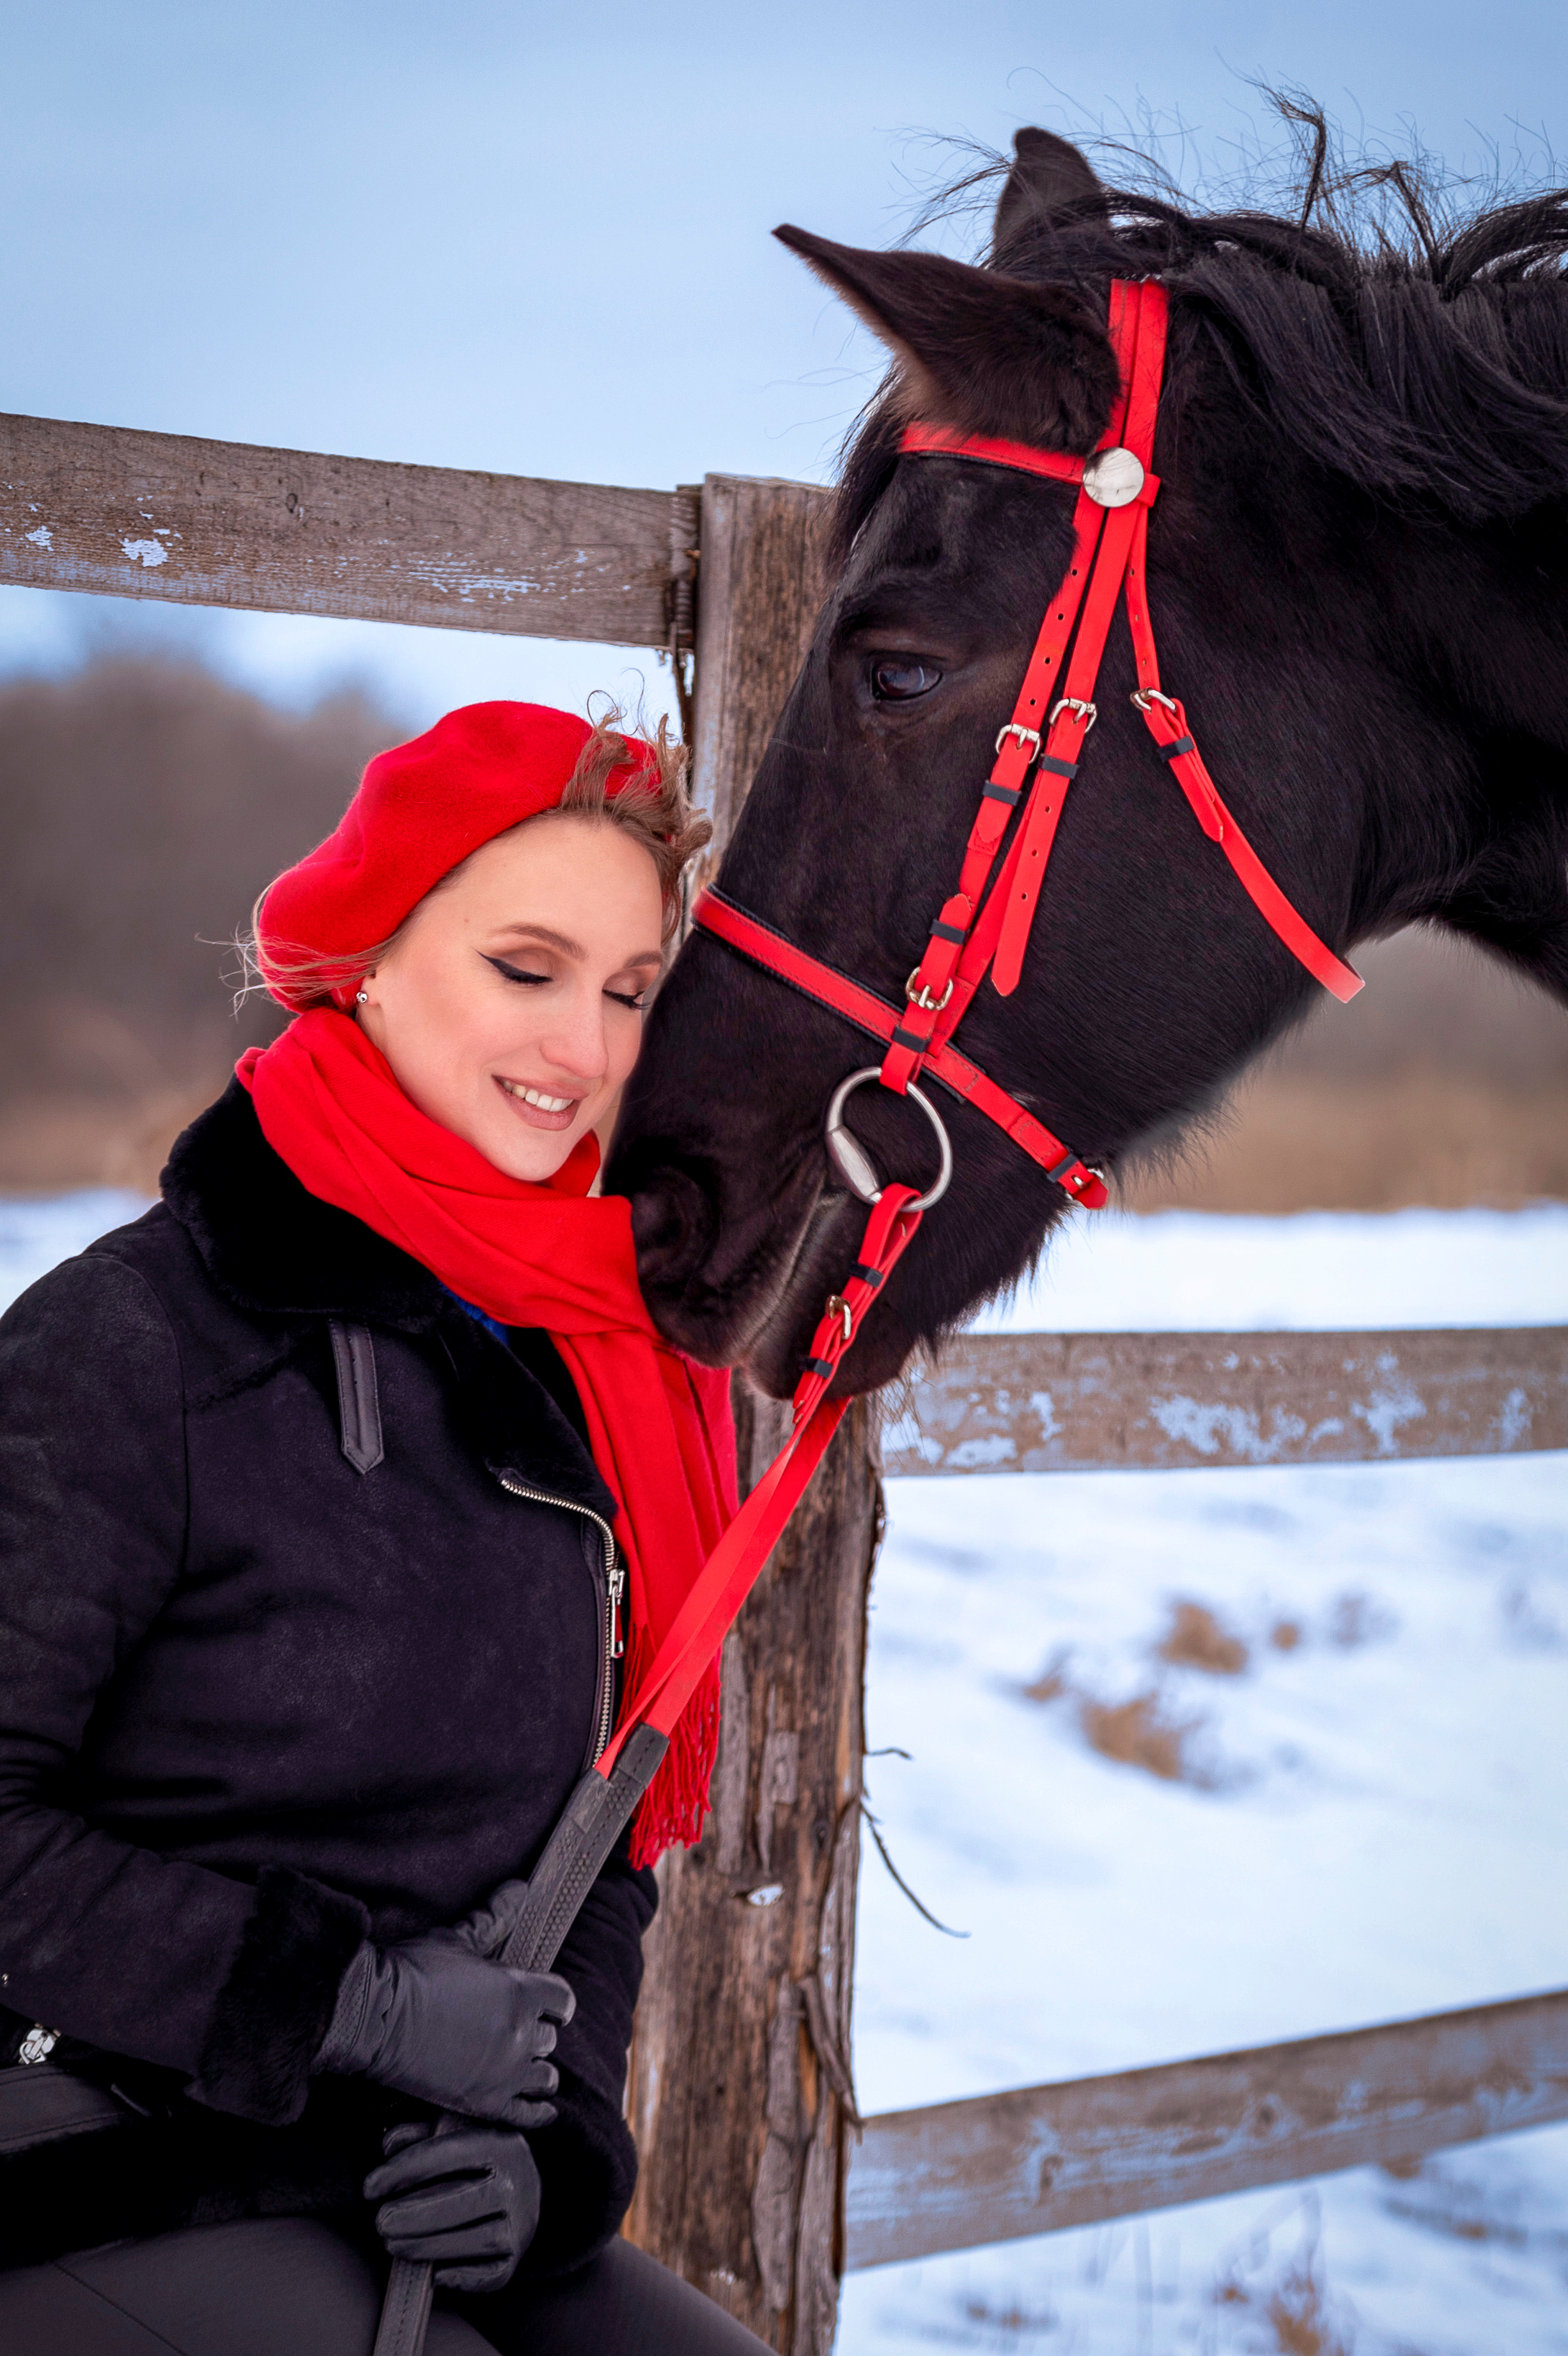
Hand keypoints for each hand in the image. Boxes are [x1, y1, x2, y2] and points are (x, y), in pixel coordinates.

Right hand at [316, 1932, 574, 2126]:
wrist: (372, 2018)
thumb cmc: (413, 1972)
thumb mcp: (457, 1939)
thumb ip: (494, 1917)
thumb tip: (521, 1889)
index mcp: (519, 1992)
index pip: (562, 1999)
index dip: (556, 2000)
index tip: (548, 2003)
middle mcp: (519, 2034)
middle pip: (549, 2039)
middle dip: (536, 2032)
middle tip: (517, 2029)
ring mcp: (503, 2073)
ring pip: (544, 2076)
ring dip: (536, 2068)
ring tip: (524, 2065)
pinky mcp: (482, 2103)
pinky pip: (526, 2115)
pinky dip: (537, 2113)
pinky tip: (542, 2110)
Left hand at [366, 2114, 540, 2292]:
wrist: (525, 2182)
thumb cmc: (478, 2157)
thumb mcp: (454, 2132)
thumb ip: (421, 2134)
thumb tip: (389, 2146)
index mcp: (500, 2142)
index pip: (448, 2153)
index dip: (404, 2170)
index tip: (371, 2187)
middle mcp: (517, 2181)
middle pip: (465, 2201)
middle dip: (415, 2215)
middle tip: (381, 2222)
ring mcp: (521, 2221)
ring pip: (477, 2240)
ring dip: (429, 2246)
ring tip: (394, 2245)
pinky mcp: (516, 2255)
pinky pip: (493, 2275)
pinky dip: (464, 2278)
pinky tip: (434, 2274)